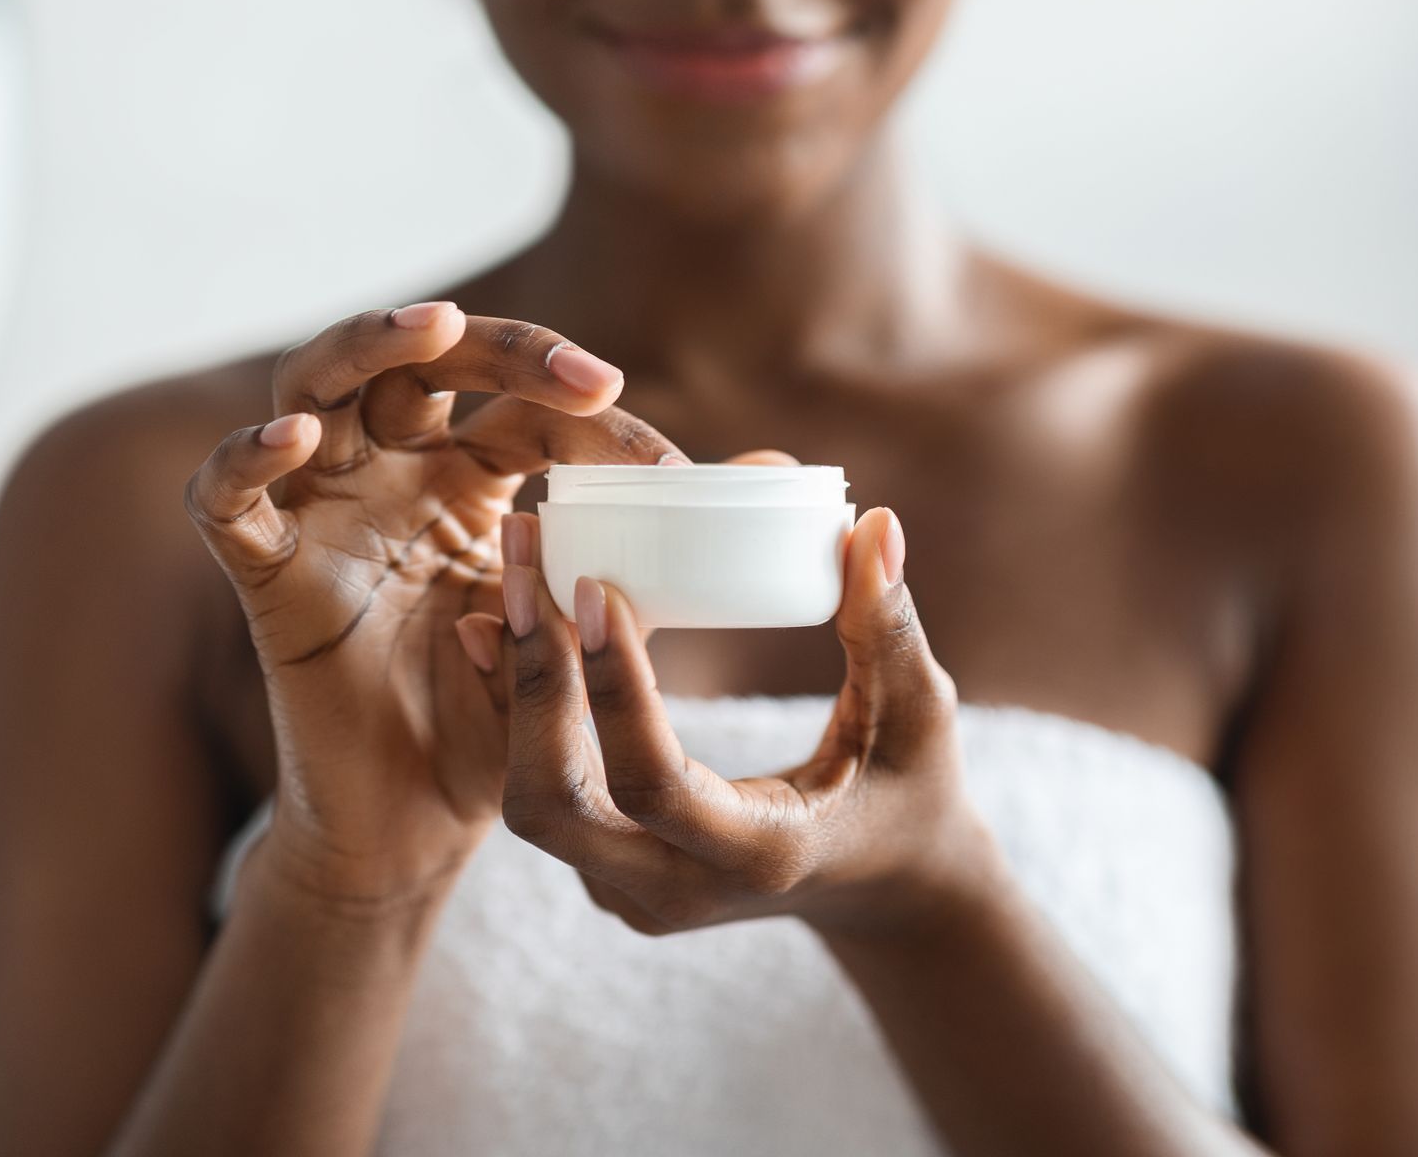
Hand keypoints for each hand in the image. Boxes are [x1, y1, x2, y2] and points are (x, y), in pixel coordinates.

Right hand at [184, 301, 685, 907]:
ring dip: (364, 347)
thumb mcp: (593, 625)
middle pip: (417, 364)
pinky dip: (246, 459)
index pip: (521, 408)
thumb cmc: (504, 721)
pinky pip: (227, 500)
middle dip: (493, 345)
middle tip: (579, 373)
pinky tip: (296, 439)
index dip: (592, 419)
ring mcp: (324, 515)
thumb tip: (779, 474)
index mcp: (468, 480)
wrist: (425, 823)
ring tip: (427, 328)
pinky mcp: (266, 573)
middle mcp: (391, 477)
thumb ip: (663, 552)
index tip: (672, 471)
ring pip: (313, 388)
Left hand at [458, 504, 1002, 939]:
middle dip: (528, 682)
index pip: (654, 785)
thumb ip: (890, 625)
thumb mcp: (919, 714)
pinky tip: (498, 626)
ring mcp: (631, 892)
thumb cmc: (910, 790)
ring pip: (530, 802)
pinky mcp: (607, 870)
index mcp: (759, 857)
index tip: (595, 588)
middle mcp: (676, 891)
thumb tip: (873, 525)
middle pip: (552, 806)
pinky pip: (539, 795)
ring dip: (512, 689)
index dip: (615, 690)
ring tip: (509, 576)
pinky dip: (515, 712)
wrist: (882, 888)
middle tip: (522, 563)